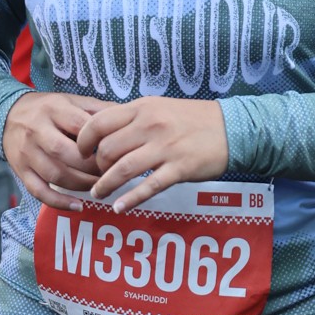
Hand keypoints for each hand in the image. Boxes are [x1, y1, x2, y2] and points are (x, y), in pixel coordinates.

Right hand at [1, 92, 108, 209]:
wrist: (7, 115)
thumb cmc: (47, 109)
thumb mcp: (70, 100)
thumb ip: (97, 109)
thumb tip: (128, 116)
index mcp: (54, 110)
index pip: (79, 125)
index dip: (99, 140)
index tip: (115, 149)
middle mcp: (38, 131)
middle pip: (65, 153)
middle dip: (91, 167)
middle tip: (110, 173)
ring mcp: (28, 153)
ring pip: (54, 174)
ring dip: (80, 185)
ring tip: (99, 187)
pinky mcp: (21, 171)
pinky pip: (39, 191)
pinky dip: (59, 202)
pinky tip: (78, 206)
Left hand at [74, 98, 229, 213]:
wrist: (233, 128)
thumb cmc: (193, 119)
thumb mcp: (160, 107)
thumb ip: (133, 118)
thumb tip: (103, 131)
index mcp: (143, 108)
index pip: (99, 122)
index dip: (83, 140)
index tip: (81, 153)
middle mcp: (151, 125)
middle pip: (107, 149)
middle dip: (96, 167)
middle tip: (95, 176)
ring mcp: (165, 148)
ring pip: (122, 169)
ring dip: (105, 186)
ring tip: (99, 195)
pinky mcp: (179, 168)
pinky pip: (148, 187)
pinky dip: (130, 199)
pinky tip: (120, 207)